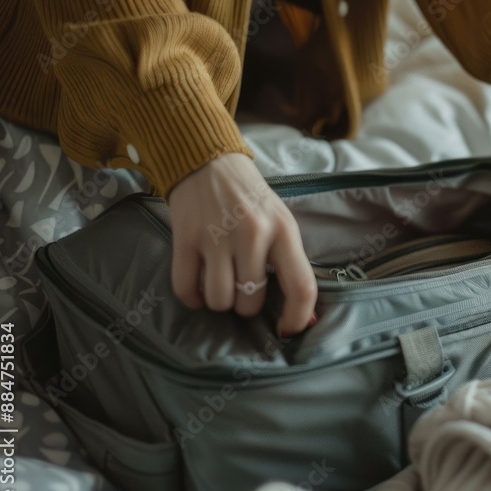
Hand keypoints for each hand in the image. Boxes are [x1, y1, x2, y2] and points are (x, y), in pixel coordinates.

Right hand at [167, 153, 317, 336]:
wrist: (209, 161)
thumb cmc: (251, 199)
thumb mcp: (281, 222)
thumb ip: (290, 263)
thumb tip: (305, 317)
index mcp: (284, 231)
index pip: (301, 287)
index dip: (297, 317)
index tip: (288, 329)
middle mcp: (253, 235)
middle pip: (251, 302)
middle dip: (246, 304)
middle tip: (242, 285)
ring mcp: (217, 237)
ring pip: (219, 301)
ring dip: (219, 301)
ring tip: (221, 282)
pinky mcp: (185, 238)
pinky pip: (186, 289)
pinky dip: (192, 297)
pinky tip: (198, 286)